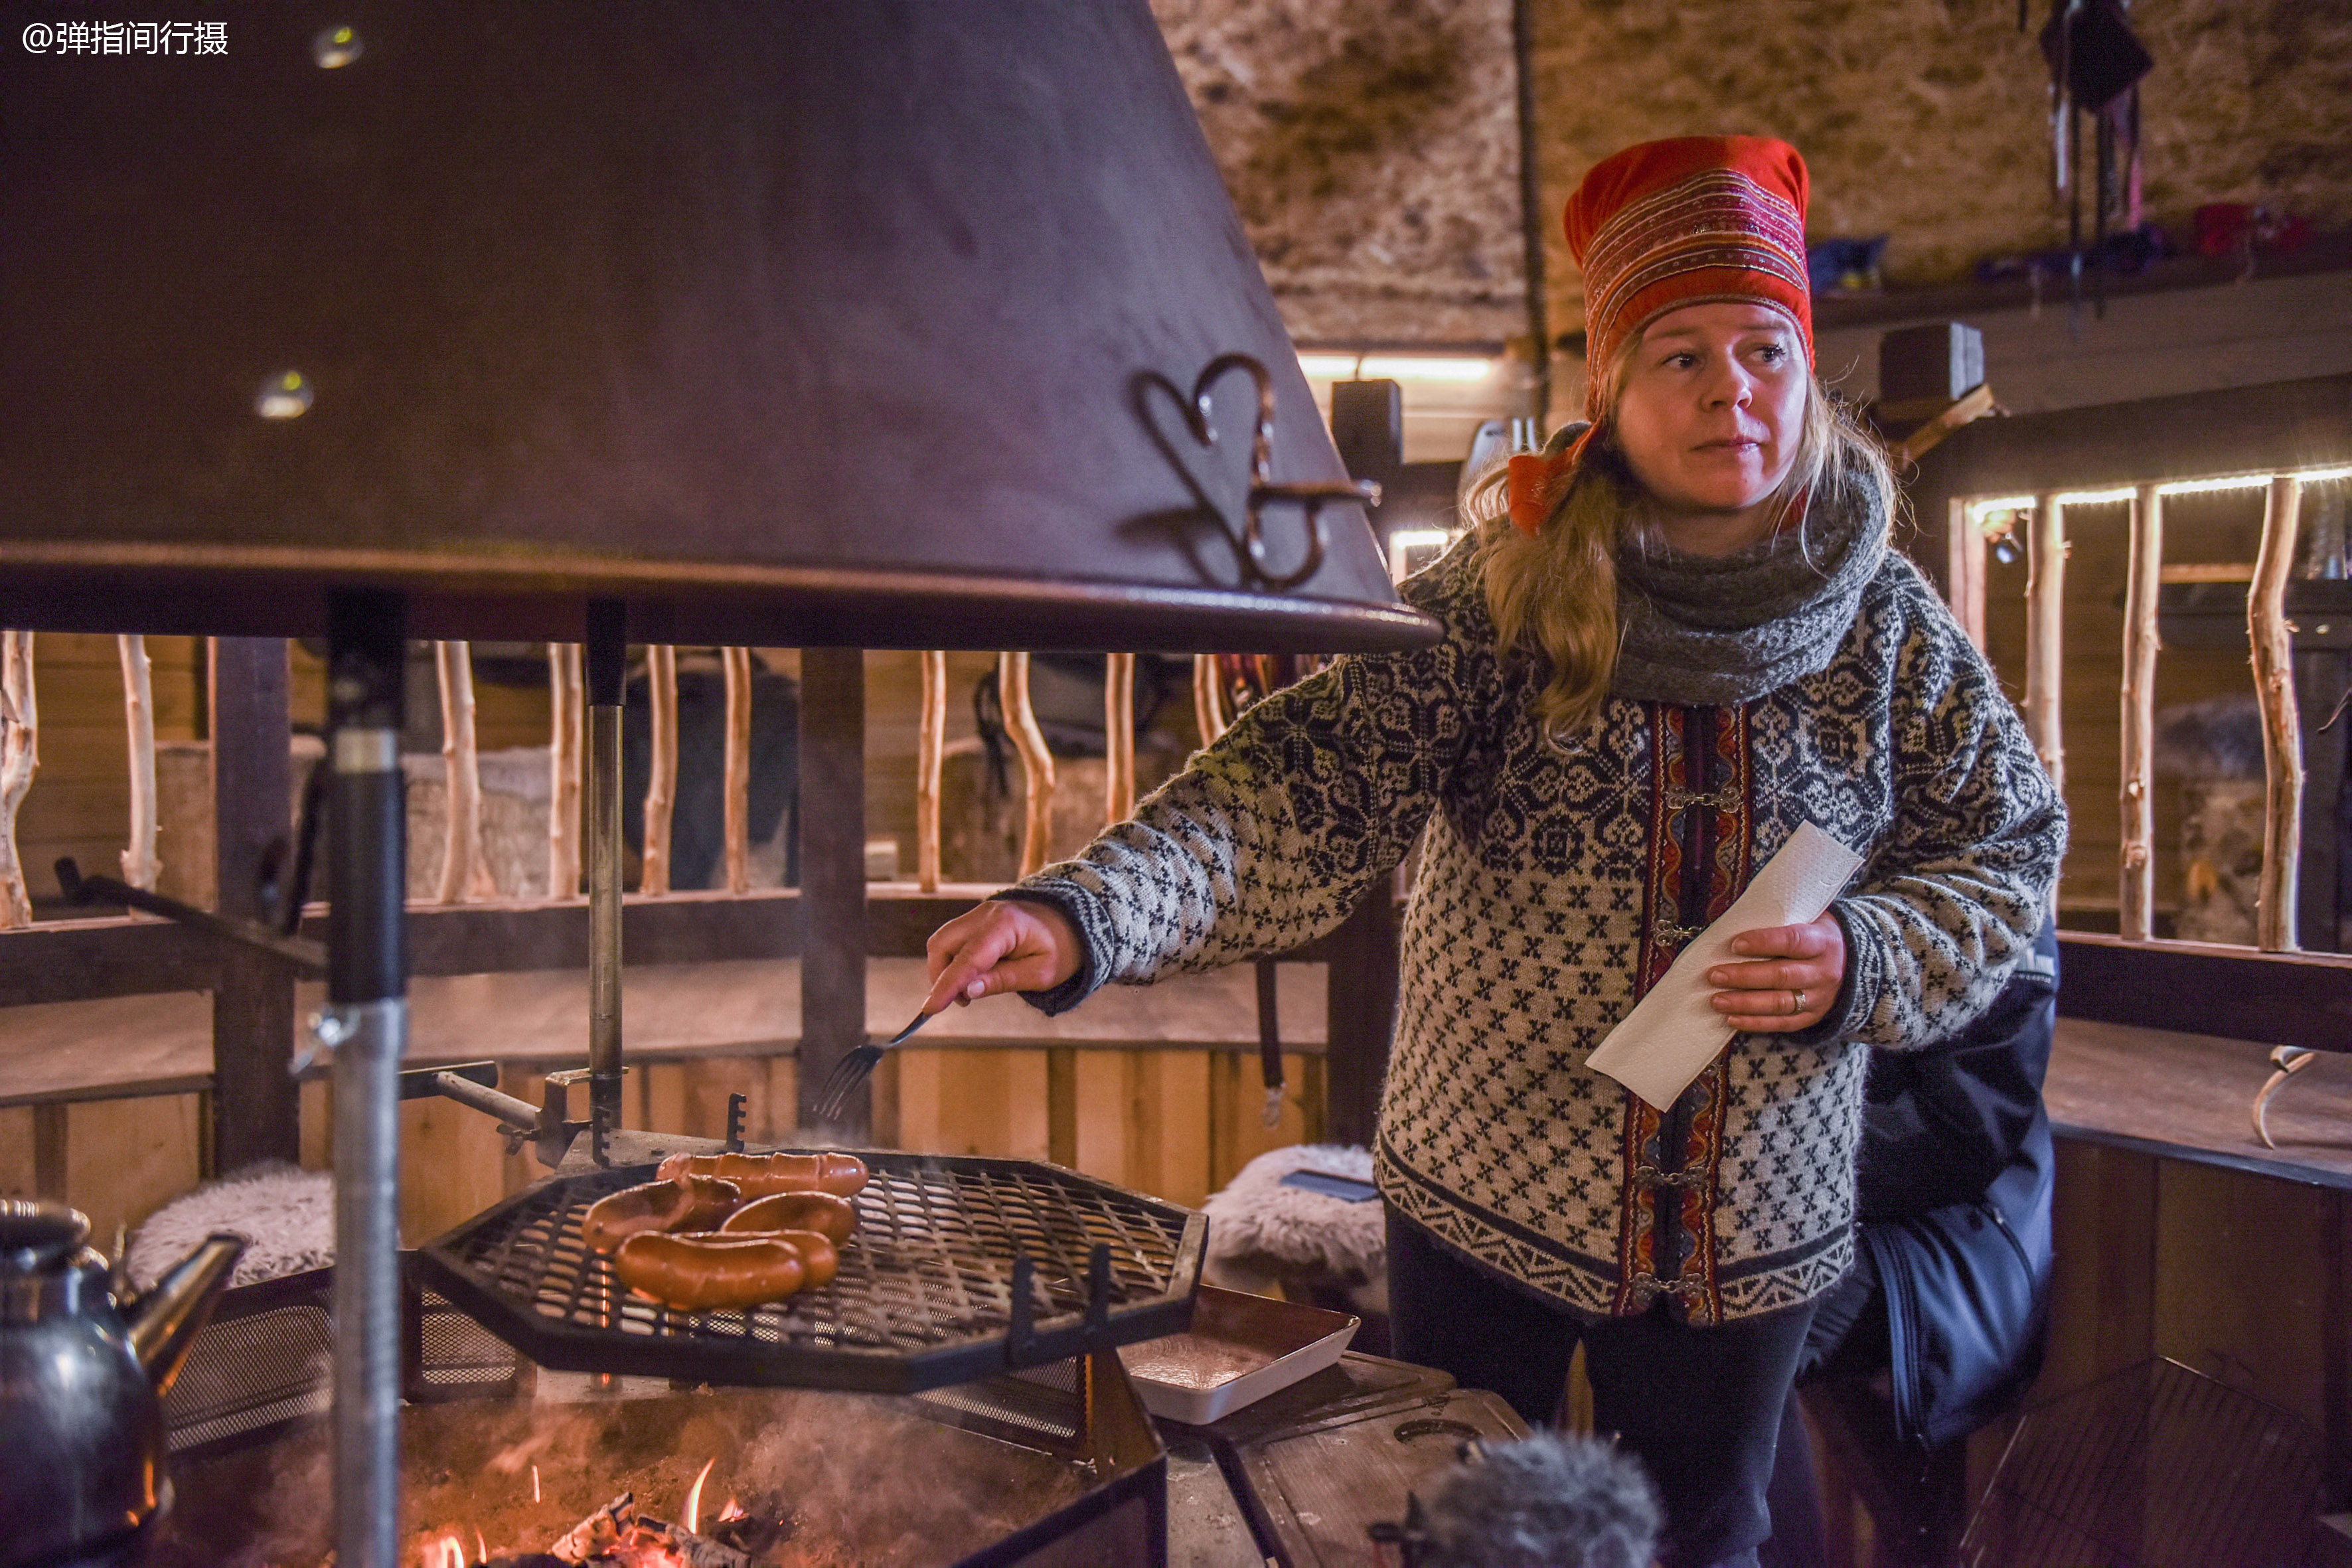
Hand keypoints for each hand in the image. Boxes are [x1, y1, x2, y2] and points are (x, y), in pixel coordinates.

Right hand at [922, 899, 1082, 1016]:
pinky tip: (973, 978)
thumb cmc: (1062, 948)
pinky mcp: (977, 920)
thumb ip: (1003, 981)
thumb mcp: (1041, 973)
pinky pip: (953, 940)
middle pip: (942, 944)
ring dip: (946, 970)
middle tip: (963, 1003)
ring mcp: (979, 913)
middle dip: (941, 977)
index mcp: (1006, 925)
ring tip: (970, 992)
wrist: (1074, 921)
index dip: (947, 985)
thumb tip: (968, 991)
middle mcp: (986, 913)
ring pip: (943, 942)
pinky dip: (954, 961)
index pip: (967, 958)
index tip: (930, 1009)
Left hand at [1705, 914, 1844, 1032]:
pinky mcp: (1811, 1016)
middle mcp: (1823, 972)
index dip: (1763, 942)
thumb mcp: (1810, 919)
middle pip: (1781, 975)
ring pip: (1780, 1003)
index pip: (1792, 941)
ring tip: (1717, 1000)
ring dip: (1745, 1003)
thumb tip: (1735, 920)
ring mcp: (1819, 997)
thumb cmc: (1816, 936)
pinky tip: (1731, 1019)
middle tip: (1715, 975)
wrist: (1855, 964)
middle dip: (1745, 976)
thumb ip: (1780, 920)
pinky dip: (1755, 1023)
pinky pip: (1782, 1023)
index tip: (1734, 944)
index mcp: (1822, 942)